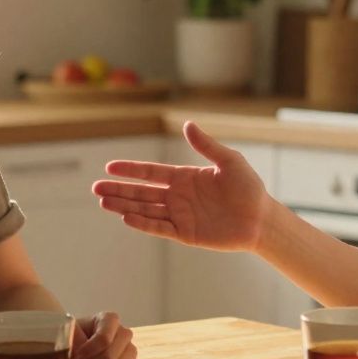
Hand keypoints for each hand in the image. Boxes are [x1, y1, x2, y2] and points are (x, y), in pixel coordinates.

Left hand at [70, 311, 137, 358]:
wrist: (79, 348)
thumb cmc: (74, 338)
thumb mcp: (69, 333)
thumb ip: (72, 339)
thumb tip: (75, 349)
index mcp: (109, 319)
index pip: (104, 338)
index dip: (89, 351)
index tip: (74, 357)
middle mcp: (124, 333)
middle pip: (109, 357)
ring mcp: (130, 350)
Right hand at [92, 121, 273, 251]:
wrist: (262, 219)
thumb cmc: (249, 188)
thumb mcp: (229, 161)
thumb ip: (206, 146)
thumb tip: (187, 124)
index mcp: (185, 177)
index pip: (151, 172)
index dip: (130, 170)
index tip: (109, 167)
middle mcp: (178, 196)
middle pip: (142, 192)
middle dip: (119, 190)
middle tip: (95, 187)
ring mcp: (180, 216)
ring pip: (145, 210)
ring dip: (124, 206)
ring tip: (103, 201)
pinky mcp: (185, 234)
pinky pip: (160, 228)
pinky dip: (143, 223)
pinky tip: (126, 217)